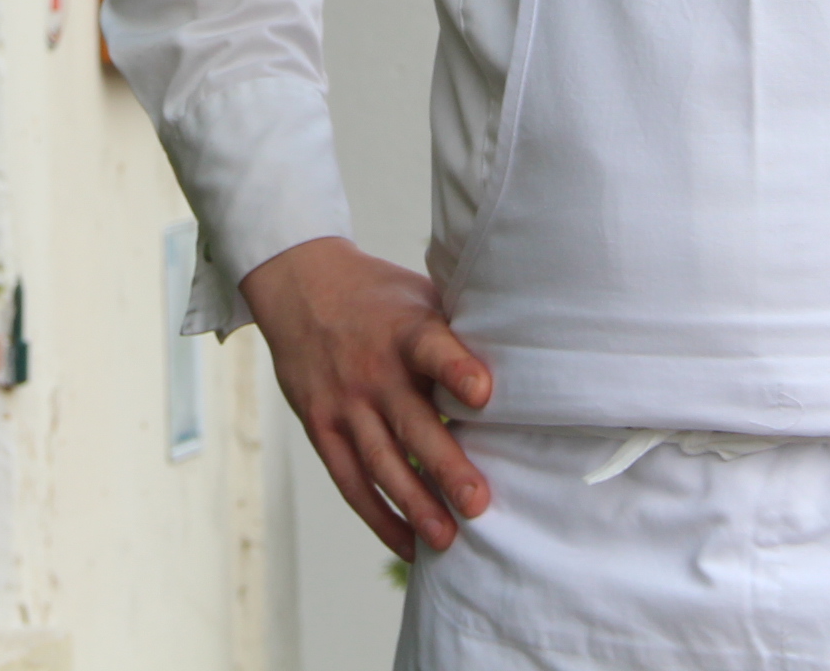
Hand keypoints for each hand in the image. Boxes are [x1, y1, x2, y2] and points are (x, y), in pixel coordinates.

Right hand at [240, 236, 494, 560]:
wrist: (301, 286)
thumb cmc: (381, 298)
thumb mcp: (421, 297)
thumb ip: (460, 333)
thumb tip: (529, 364)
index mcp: (406, 330)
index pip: (432, 349)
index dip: (457, 369)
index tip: (485, 393)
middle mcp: (373, 369)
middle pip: (410, 422)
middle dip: (444, 465)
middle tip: (477, 503)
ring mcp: (344, 402)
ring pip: (380, 460)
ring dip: (413, 504)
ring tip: (446, 539)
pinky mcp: (322, 427)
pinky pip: (350, 480)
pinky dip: (378, 516)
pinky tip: (409, 544)